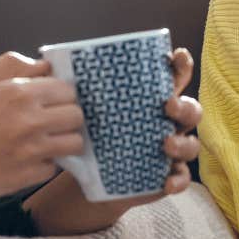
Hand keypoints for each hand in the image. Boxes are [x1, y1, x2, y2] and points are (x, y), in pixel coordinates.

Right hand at [0, 53, 84, 210]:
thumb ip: (13, 65)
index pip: (67, 89)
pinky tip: (24, 159)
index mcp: (18, 92)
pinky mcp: (26, 177)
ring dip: (62, 141)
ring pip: (74, 143)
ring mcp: (30, 152)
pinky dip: (43, 164)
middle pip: (76, 116)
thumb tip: (44, 65)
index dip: (59, 94)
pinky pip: (53, 167)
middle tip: (48, 122)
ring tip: (42, 141)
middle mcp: (30, 121)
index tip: (50, 101)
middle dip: (66, 117)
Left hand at [26, 47, 202, 235]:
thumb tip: (47, 64)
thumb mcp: (86, 111)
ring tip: (165, 144)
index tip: (175, 56)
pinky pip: (181, 178)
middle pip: (190, 109)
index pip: (174, 77)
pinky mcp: (166, 175)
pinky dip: (178, 179)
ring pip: (191, 144)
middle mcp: (166, 123)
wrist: (92, 177)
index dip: (180, 65)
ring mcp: (169, 150)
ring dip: (183, 142)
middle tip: (167, 106)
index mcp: (150, 100)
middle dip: (184, 106)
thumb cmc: (93, 135)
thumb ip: (78, 89)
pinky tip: (166, 181)